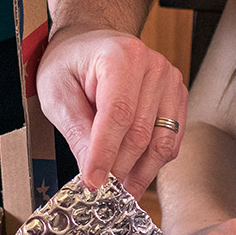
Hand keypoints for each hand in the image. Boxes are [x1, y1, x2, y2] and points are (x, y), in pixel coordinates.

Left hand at [36, 25, 187, 198]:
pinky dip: (152, 163)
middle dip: (119, 169)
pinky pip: (171, 141)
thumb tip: (92, 171)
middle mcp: (153, 67)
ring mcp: (170, 82)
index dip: (105, 154)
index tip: (94, 183)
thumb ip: (76, 131)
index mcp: (121, 57)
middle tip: (101, 192)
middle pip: (140, 133)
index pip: (117, 115)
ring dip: (139, 172)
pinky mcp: (177, 98)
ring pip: (161, 143)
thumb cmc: (71, 63)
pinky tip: (133, 172)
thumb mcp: (57, 93)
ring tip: (118, 189)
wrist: (90, 42)